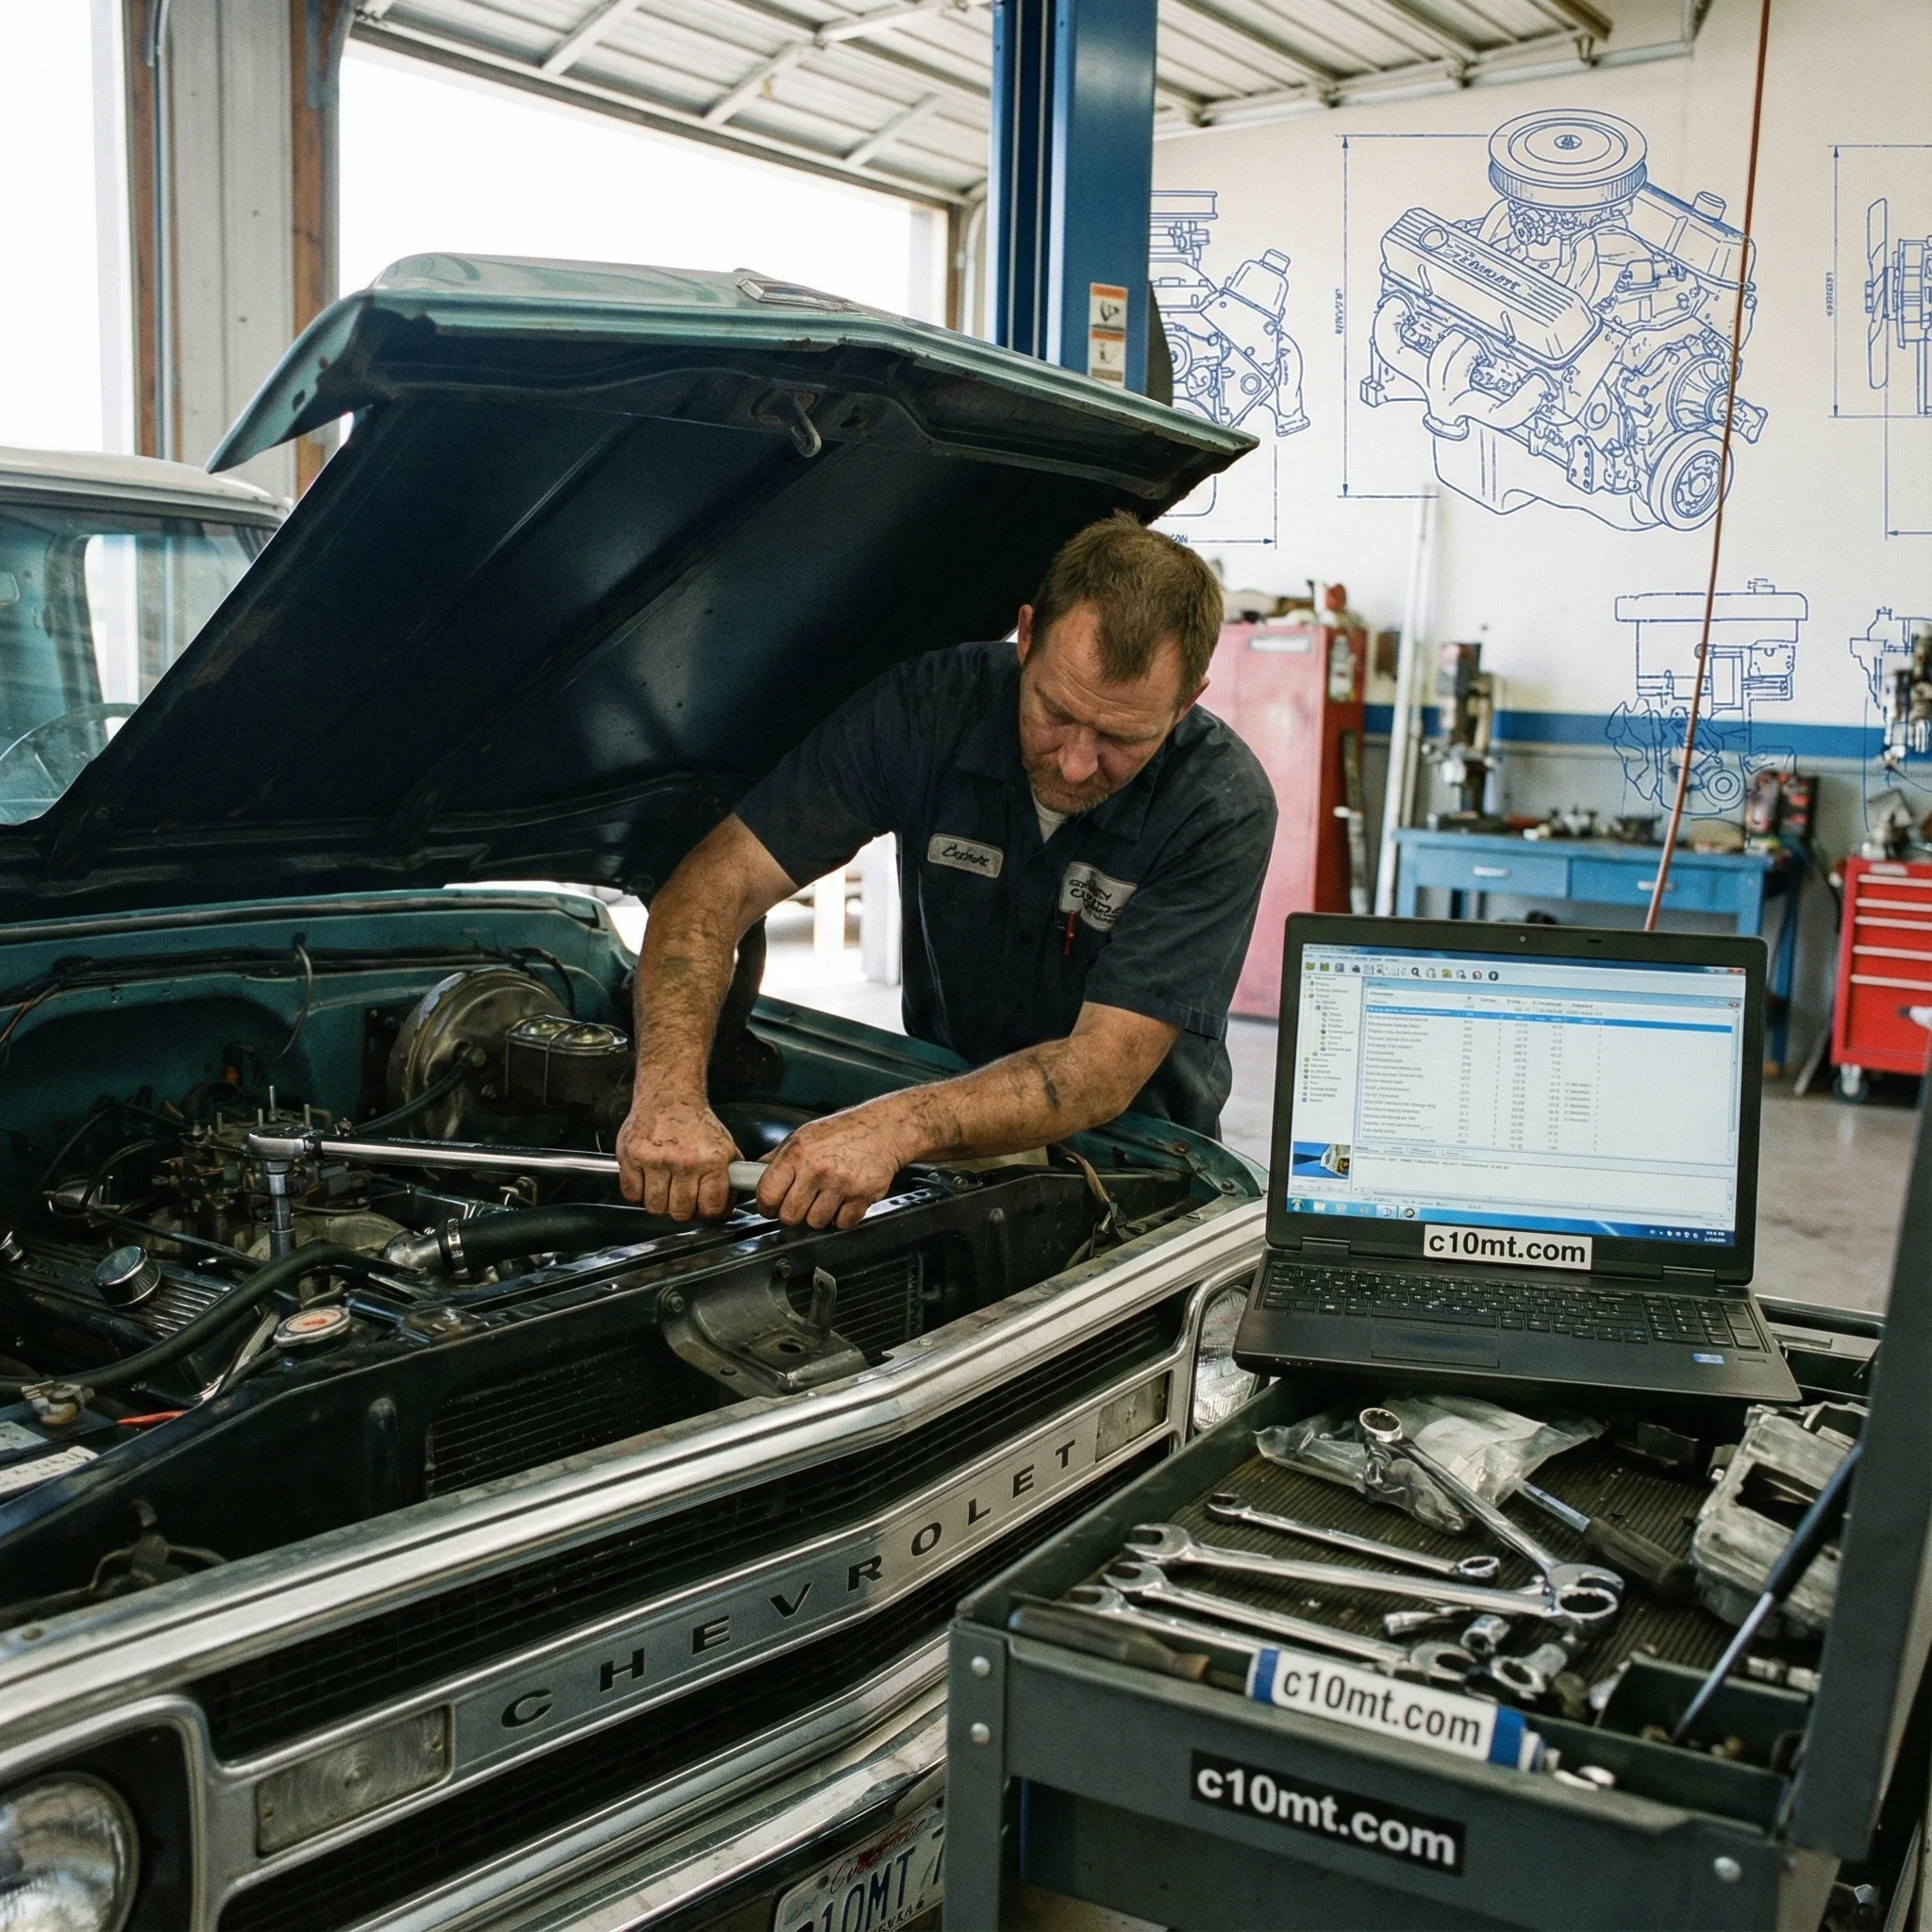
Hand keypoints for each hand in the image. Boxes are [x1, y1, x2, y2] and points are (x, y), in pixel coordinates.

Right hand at [616, 1090, 740, 1219]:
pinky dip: (638, 1192)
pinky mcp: (632, 1156)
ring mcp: (656, 1160)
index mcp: (712, 1160)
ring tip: (664, 1185)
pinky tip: (647, 1178)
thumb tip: (727, 1207)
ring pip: (655, 1208)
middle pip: (681, 1212)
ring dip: (660, 1201)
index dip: (707, 1211)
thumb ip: (729, 1178)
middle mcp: (685, 1161)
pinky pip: (632, 1195)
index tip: (703, 1206)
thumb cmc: (695, 1122)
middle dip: (682, 1208)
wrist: (669, 1096)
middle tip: (682, 1195)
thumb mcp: (725, 1147)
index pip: (711, 1208)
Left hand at [757, 1103, 911, 1229]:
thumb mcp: (804, 1136)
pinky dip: (843, 1217)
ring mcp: (841, 1183)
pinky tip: (844, 1199)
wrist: (884, 1129)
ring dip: (819, 1215)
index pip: (767, 1194)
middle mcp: (817, 1168)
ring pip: (815, 1223)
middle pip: (789, 1215)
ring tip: (826, 1197)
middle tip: (800, 1203)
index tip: (770, 1208)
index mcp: (798, 1153)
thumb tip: (755, 1174)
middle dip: (793, 1214)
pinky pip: (842, 1223)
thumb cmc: (844, 1131)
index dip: (766, 1206)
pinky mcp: (862, 1195)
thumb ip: (779, 1157)